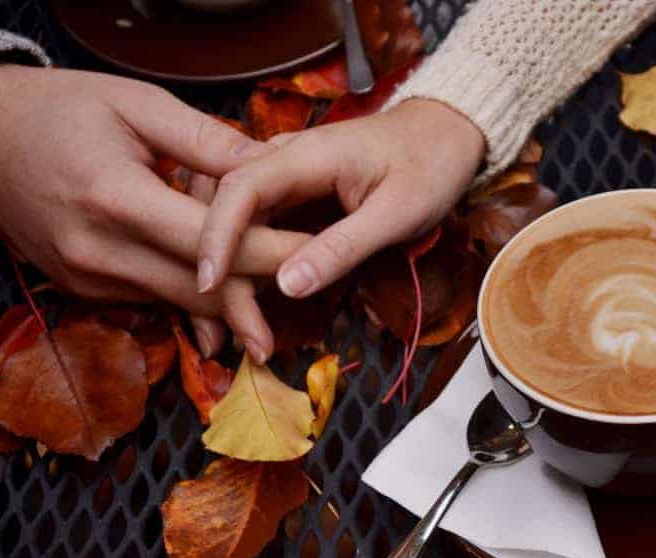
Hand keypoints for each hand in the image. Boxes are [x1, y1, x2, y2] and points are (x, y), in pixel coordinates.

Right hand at [0, 65, 307, 360]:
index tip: (317, 248)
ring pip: (183, 303)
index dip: (271, 249)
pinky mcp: (85, 289)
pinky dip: (196, 296)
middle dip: (264, 288)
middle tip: (313, 283)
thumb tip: (271, 163)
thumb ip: (206, 141)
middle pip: (203, 287)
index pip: (212, 242)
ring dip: (234, 300)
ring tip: (283, 296)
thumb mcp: (136, 105)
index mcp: (114, 197)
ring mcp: (88, 276)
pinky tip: (232, 298)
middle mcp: (99, 250)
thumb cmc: (61, 109)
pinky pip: (156, 299)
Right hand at [196, 97, 485, 305]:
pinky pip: (254, 225)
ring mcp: (283, 176)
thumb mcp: (397, 212)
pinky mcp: (290, 195)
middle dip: (215, 262)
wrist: (445, 134)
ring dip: (226, 266)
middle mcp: (282, 159)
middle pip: (221, 204)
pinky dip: (245, 262)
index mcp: (306, 154)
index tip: (210, 282)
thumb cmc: (430, 166)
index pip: (239, 188)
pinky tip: (248, 299)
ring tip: (235, 323)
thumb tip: (286, 285)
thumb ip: (344, 247)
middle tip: (228, 324)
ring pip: (231, 217)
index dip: (217, 235)